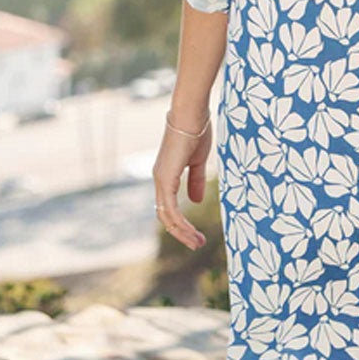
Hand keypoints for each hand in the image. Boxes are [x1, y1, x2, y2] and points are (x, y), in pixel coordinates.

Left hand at [152, 116, 210, 250]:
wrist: (191, 114)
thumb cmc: (196, 131)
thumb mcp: (198, 161)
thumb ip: (195, 181)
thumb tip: (195, 202)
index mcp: (167, 175)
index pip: (169, 206)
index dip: (181, 222)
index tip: (195, 233)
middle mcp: (160, 179)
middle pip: (166, 215)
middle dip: (181, 232)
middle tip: (196, 244)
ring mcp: (161, 179)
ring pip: (167, 216)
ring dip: (182, 232)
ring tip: (197, 243)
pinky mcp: (166, 178)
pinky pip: (171, 208)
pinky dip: (181, 223)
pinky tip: (192, 231)